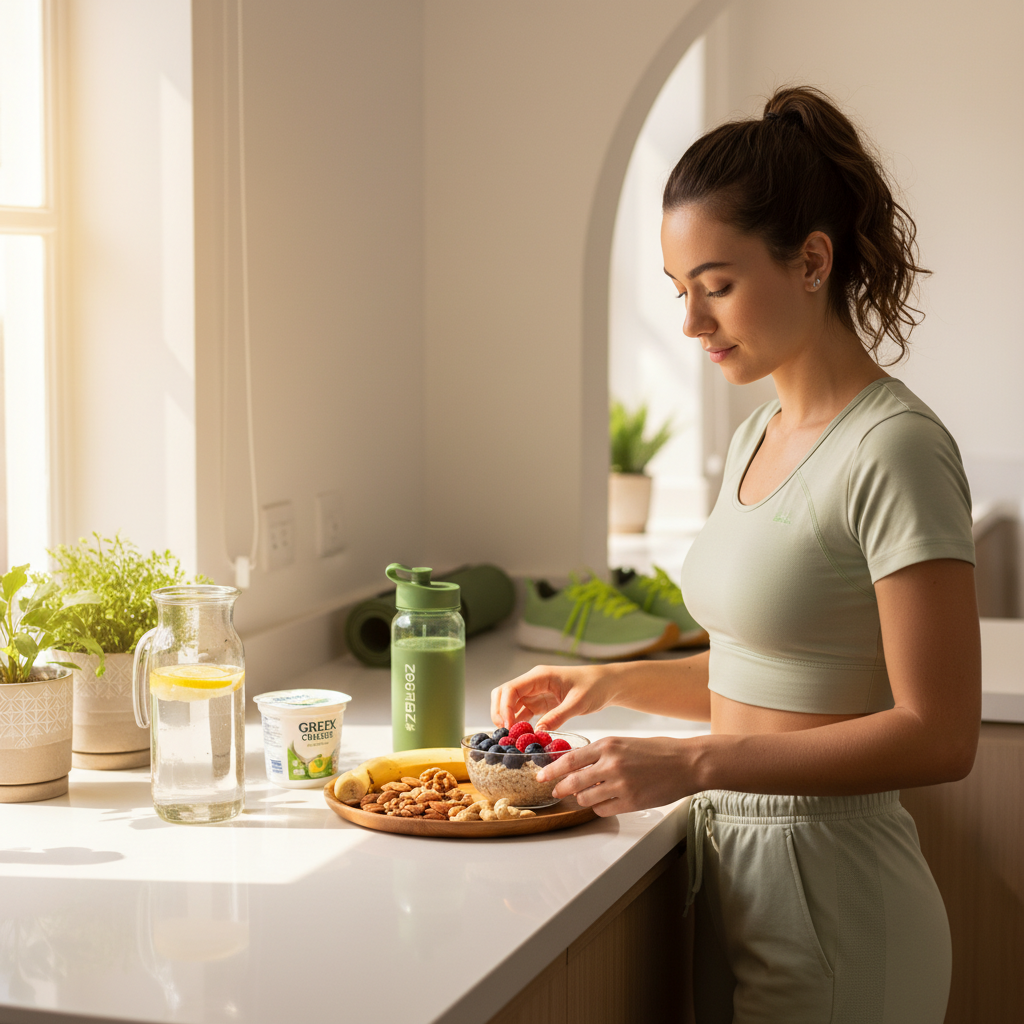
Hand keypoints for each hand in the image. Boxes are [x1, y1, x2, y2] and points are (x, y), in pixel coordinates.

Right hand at [490, 664, 616, 730]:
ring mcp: (535, 693)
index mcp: (539, 676)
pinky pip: (522, 713)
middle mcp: (533, 682)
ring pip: (510, 705)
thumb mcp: (578, 703)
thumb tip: (538, 733)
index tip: (507, 727)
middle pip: (503, 694)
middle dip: (499, 713)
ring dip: (507, 720)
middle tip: (505, 734)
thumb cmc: (595, 686)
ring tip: (511, 739)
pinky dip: (518, 724)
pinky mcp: (541, 703)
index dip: (503, 708)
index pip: (511, 689)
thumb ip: (558, 716)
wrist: (607, 684)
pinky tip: (522, 737)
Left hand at [536, 735, 692, 815]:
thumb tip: (580, 766)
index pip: (570, 759)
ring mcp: (620, 785)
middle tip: (555, 791)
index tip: (542, 775)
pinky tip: (605, 801)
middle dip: (560, 789)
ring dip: (582, 799)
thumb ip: (602, 753)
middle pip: (572, 782)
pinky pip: (602, 809)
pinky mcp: (630, 802)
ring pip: (585, 798)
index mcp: (608, 745)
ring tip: (586, 795)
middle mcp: (611, 764)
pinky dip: (599, 807)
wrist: (687, 763)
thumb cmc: (659, 751)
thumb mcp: (625, 743)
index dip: (552, 769)